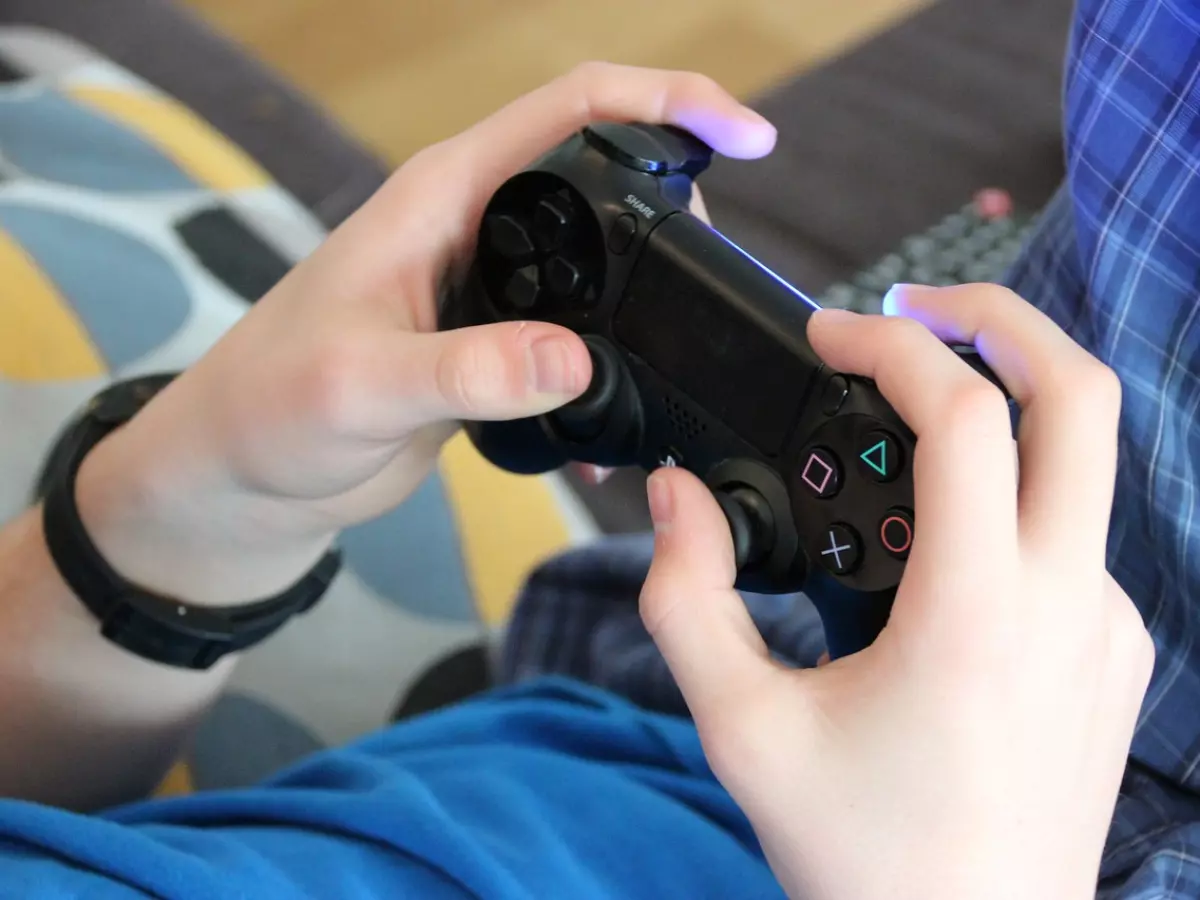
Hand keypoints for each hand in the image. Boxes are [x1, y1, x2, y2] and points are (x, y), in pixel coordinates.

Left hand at [75, 63, 775, 604]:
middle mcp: (473, 226)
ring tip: (687, 337)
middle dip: (676, 200)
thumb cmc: (271, 408)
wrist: (247, 473)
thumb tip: (575, 361)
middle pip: (603, 174)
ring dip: (649, 291)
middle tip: (714, 266)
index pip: (573, 111)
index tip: (744, 136)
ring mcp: (487, 287)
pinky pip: (577, 334)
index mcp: (443, 195)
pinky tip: (621, 420)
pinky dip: (614, 366)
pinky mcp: (492, 344)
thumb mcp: (364, 386)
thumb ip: (468, 371)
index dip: (668, 104)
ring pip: (598, 261)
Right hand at [639, 284, 1153, 899]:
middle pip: (1081, 396)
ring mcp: (1103, 627)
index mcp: (975, 614)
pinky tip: (937, 539)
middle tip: (917, 305)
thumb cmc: (864, 855)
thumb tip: (675, 496)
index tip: (829, 338)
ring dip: (1005, 408)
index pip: (966, 416)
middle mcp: (1064, 604)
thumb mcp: (742, 727)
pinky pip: (1072, 534)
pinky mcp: (1113, 653)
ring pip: (1085, 463)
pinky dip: (1011, 495)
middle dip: (1002, 318)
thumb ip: (688, 598)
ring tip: (909, 420)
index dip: (892, 345)